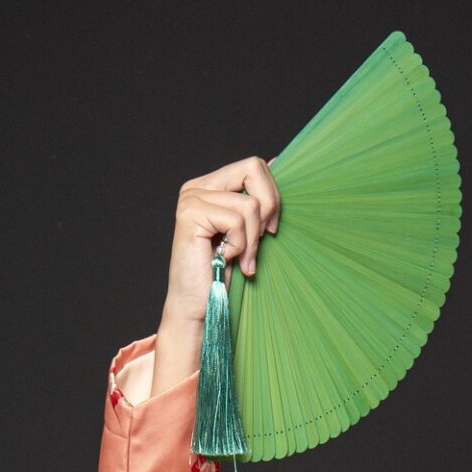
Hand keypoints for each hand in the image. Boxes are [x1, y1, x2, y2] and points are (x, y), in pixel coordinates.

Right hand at [150, 157, 281, 397]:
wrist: (198, 309)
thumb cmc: (222, 275)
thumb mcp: (248, 232)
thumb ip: (258, 200)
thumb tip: (281, 161)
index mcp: (209, 186)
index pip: (254, 166)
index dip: (272, 195)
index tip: (271, 229)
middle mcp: (197, 187)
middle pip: (253, 167)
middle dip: (268, 207)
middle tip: (262, 239)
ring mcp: (191, 199)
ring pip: (249, 204)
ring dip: (252, 240)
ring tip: (240, 259)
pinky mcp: (191, 214)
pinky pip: (237, 220)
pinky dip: (240, 246)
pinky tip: (226, 259)